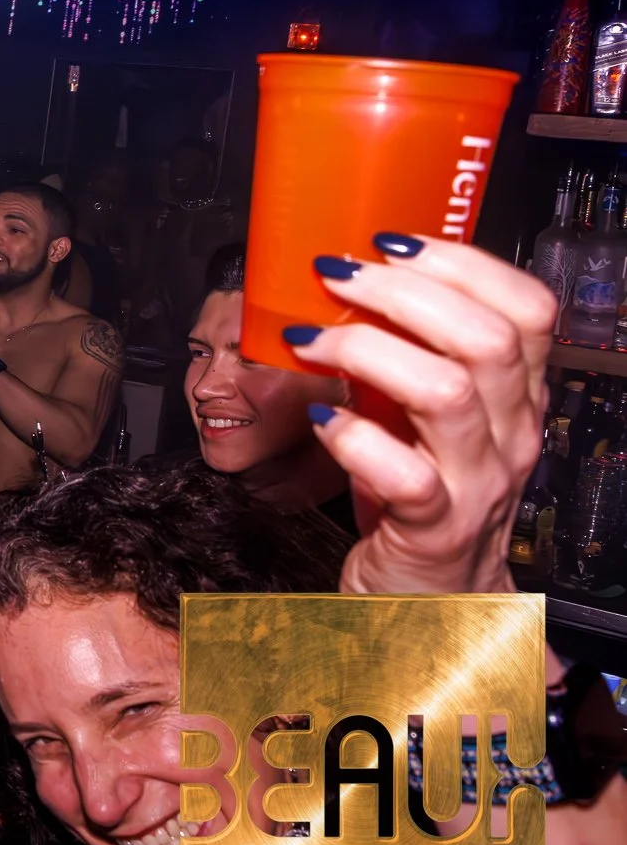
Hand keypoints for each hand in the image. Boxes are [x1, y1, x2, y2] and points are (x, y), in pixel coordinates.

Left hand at [289, 235, 553, 596]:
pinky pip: (405, 475)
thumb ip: (409, 356)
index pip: (529, 309)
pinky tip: (322, 421)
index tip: (393, 242)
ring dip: (369, 350)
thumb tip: (352, 282)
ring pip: (448, 393)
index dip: (463, 263)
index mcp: (516, 397)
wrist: (431, 602)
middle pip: (486, 338)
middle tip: (340, 277)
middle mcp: (511, 435)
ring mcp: (479, 483)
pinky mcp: (436, 529)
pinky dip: (355, 439)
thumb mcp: (425, 415)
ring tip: (315, 339)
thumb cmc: (419, 496)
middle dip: (404, 293)